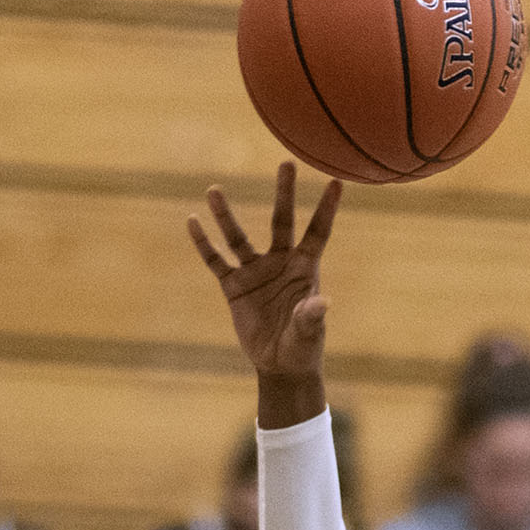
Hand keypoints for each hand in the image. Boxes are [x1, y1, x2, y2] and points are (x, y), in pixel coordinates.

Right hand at [189, 163, 339, 380]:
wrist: (280, 366)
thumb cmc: (302, 348)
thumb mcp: (308, 333)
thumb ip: (311, 316)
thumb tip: (323, 303)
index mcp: (304, 270)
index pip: (317, 233)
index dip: (326, 209)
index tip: (337, 182)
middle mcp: (279, 263)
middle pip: (281, 221)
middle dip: (284, 193)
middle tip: (286, 163)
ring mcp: (255, 272)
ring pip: (238, 237)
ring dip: (226, 215)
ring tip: (214, 190)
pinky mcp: (233, 286)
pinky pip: (215, 260)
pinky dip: (204, 243)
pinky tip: (192, 221)